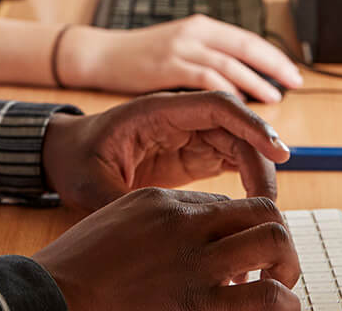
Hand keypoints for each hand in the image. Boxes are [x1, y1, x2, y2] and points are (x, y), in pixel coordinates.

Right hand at [32, 188, 300, 310]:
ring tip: (275, 288)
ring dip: (285, 267)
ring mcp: (195, 263)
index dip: (238, 232)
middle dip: (277, 238)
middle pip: (263, 211)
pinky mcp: (200, 306)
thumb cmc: (81, 265)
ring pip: (274, 243)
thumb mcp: (118, 222)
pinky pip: (268, 298)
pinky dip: (281, 303)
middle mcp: (185, 224)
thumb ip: (158, 221)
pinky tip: (269, 310)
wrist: (57, 294)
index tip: (234, 258)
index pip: (226, 204)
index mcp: (161, 201)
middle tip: (271, 268)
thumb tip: (200, 232)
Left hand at [40, 91, 290, 210]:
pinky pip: (229, 160)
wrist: (63, 156)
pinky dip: (246, 180)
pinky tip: (251, 208)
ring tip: (262, 212)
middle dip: (259, 158)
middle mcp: (177, 119)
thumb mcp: (90, 184)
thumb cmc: (75, 160)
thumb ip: (120, 204)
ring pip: (237, 144)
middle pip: (235, 126)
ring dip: (256, 172)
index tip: (278, 151)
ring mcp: (186, 136)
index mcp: (155, 111)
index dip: (251, 123)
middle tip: (268, 204)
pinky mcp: (190, 156)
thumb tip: (149, 236)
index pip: (215, 105)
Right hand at [59, 19, 302, 101]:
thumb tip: (242, 84)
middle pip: (244, 47)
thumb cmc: (140, 57)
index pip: (246, 38)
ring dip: (255, 83)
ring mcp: (180, 47)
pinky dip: (226, 92)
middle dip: (274, 66)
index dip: (273, 55)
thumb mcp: (178, 49)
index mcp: (199, 26)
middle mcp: (193, 32)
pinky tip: (238, 106)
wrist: (102, 54)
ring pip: (229, 64)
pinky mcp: (168, 65)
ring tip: (273, 98)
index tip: (293, 73)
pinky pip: (206, 78)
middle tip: (295, 83)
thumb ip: (206, 60)